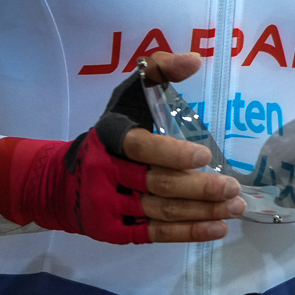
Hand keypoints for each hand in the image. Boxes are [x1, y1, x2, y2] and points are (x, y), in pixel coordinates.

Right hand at [122, 52, 245, 241]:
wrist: (61, 183)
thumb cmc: (110, 134)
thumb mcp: (128, 96)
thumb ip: (158, 71)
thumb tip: (194, 60)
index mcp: (110, 136)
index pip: (140, 147)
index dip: (171, 154)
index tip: (205, 156)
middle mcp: (105, 173)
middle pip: (157, 184)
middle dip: (199, 188)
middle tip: (232, 188)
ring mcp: (108, 206)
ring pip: (161, 211)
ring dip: (202, 212)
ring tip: (234, 207)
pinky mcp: (115, 232)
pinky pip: (156, 233)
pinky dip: (188, 232)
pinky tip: (217, 228)